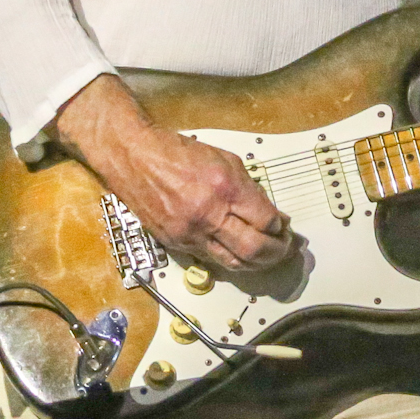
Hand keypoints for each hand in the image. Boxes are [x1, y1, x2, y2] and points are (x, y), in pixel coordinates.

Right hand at [53, 74, 292, 270]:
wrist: (135, 158)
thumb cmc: (179, 154)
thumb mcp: (226, 161)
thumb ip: (250, 189)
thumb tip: (270, 213)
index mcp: (225, 188)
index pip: (266, 221)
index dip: (280, 227)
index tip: (285, 227)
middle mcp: (208, 214)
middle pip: (253, 248)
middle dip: (276, 252)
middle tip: (284, 249)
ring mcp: (190, 232)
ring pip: (233, 262)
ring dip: (256, 264)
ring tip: (267, 257)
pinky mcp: (175, 243)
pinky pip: (210, 259)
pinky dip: (230, 259)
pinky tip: (239, 253)